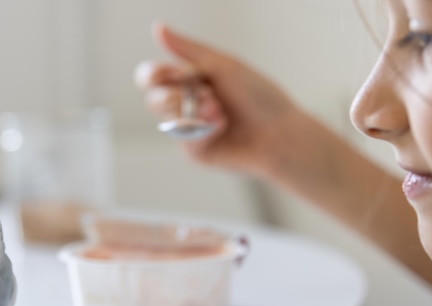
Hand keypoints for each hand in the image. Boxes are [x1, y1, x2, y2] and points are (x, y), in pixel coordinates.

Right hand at [134, 23, 302, 178]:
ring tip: (217, 108)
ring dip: (192, 110)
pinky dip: (203, 128)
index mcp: (189, 81)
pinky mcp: (195, 151)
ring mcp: (189, 129)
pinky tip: (222, 126)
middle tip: (195, 95)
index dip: (153, 74)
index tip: (176, 73)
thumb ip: (187, 49)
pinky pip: (184, 138)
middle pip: (152, 98)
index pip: (152, 76)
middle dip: (170, 96)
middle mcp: (186, 105)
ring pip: (165, 119)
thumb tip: (158, 28)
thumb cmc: (257, 96)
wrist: (279, 132)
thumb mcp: (221, 65)